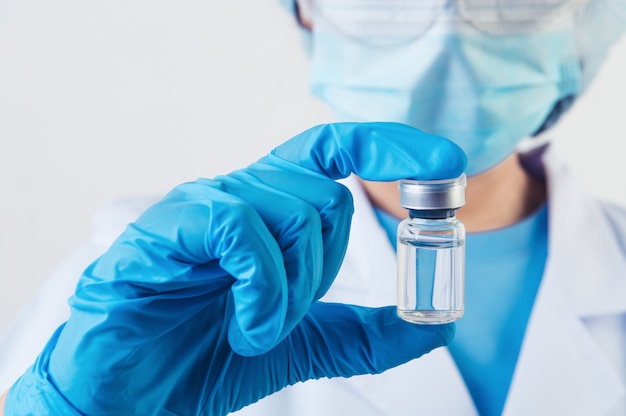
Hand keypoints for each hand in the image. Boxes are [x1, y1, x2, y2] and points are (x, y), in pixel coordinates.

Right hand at [5, 122, 465, 414]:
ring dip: (291, 289)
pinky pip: (241, 228)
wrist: (131, 393)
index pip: (333, 151)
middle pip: (325, 195)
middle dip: (323, 271)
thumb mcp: (303, 343)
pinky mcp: (166, 229)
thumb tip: (434, 323)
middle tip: (282, 317)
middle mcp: (237, 196)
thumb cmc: (201, 355)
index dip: (389, 146)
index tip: (443, 164)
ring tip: (254, 328)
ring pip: (292, 208)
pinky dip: (261, 287)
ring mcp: (200, 207)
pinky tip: (243, 323)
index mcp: (266, 212)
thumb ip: (364, 331)